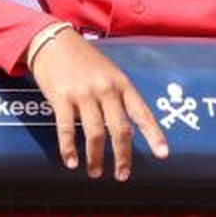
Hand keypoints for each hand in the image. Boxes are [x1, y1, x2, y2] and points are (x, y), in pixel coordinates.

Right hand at [29, 29, 168, 180]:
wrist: (52, 41)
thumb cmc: (82, 58)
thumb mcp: (108, 71)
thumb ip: (117, 96)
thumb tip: (127, 127)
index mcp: (121, 83)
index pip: (142, 113)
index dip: (154, 135)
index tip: (163, 154)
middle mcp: (105, 89)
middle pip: (120, 129)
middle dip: (123, 156)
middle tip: (122, 175)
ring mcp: (83, 93)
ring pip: (95, 133)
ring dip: (96, 158)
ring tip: (95, 172)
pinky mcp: (61, 97)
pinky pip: (66, 128)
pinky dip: (69, 148)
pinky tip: (71, 161)